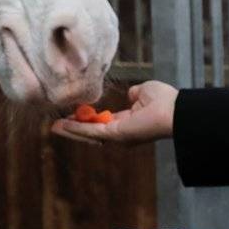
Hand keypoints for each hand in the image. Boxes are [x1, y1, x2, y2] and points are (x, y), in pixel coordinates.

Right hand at [51, 80, 177, 145]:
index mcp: (128, 122)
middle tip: (56, 126)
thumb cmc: (165, 101)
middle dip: (74, 129)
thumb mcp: (145, 92)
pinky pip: (92, 131)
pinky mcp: (115, 135)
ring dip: (71, 131)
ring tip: (54, 127)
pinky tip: (62, 126)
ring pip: (89, 134)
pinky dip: (77, 129)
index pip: (103, 123)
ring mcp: (117, 136)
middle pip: (92, 133)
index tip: (75, 115)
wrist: (175, 111)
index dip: (88, 120)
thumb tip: (131, 95)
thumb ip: (134, 94)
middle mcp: (121, 133)